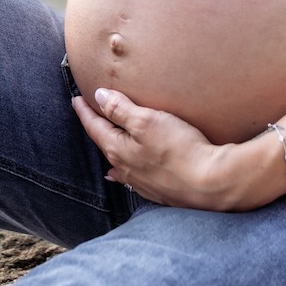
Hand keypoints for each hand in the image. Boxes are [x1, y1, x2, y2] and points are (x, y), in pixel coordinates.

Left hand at [72, 87, 236, 208]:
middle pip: (104, 143)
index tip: (76, 99)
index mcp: (118, 149)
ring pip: (117, 160)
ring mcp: (140, 182)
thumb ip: (120, 109)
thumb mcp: (147, 120)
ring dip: (110, 146)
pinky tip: (121, 173)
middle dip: (96, 127)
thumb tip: (98, 96)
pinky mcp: (157, 189)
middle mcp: (124, 168)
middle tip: (89, 113)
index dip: (85, 111)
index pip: (95, 127)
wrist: (209, 184)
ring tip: (105, 138)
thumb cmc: (178, 148)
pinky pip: (131, 176)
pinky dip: (122, 169)